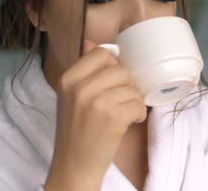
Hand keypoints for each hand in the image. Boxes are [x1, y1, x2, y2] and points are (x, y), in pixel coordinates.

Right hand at [44, 40, 146, 190]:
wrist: (74, 164)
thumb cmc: (76, 130)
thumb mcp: (71, 96)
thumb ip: (84, 70)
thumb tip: (93, 42)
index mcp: (68, 78)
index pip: (102, 53)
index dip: (113, 66)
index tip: (112, 82)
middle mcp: (79, 87)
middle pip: (121, 70)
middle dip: (126, 86)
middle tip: (119, 102)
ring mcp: (96, 102)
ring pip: (132, 87)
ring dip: (133, 101)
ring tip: (123, 113)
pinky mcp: (112, 117)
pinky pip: (138, 104)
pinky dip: (138, 114)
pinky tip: (129, 122)